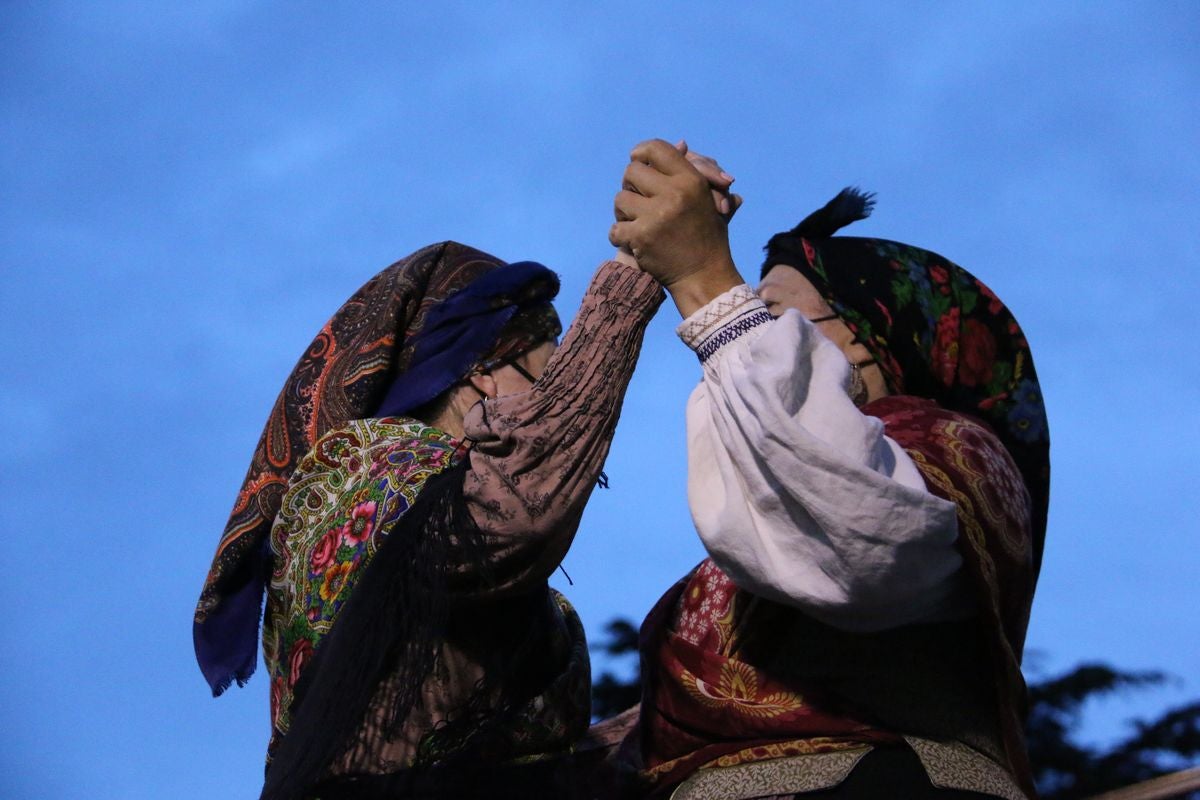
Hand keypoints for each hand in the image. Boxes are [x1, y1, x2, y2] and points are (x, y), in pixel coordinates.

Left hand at [610, 139, 737, 289]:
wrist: (704, 277)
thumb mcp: (710, 200)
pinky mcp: (642, 237)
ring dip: (624, 212)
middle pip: (631, 172)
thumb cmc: (708, 237)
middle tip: (638, 199)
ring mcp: (656, 216)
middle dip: (632, 186)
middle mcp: (674, 194)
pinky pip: (615, 228)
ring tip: (637, 222)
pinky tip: (631, 240)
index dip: (642, 153)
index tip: (638, 162)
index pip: (655, 149)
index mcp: (691, 181)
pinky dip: (620, 236)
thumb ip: (698, 171)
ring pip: (620, 199)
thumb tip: (681, 144)